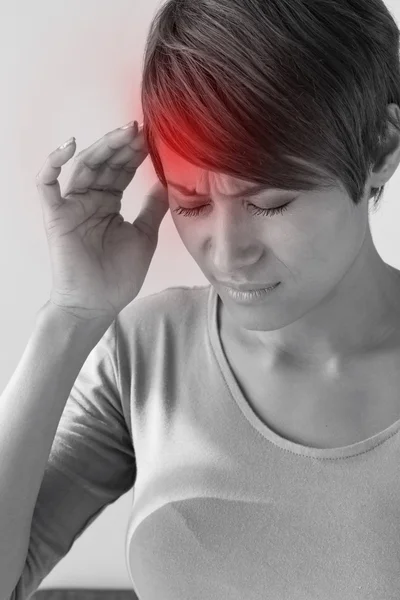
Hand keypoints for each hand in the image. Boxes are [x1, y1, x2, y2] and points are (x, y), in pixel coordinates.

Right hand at [35, 122, 168, 321]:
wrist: (97, 304)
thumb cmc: (119, 275)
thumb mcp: (145, 235)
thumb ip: (153, 207)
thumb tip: (168, 181)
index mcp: (110, 203)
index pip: (123, 170)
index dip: (137, 153)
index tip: (156, 136)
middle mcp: (90, 200)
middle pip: (105, 163)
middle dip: (124, 145)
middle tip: (143, 128)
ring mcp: (72, 206)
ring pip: (84, 167)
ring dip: (103, 147)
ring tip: (125, 132)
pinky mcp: (55, 215)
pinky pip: (47, 184)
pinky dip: (53, 163)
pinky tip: (70, 145)